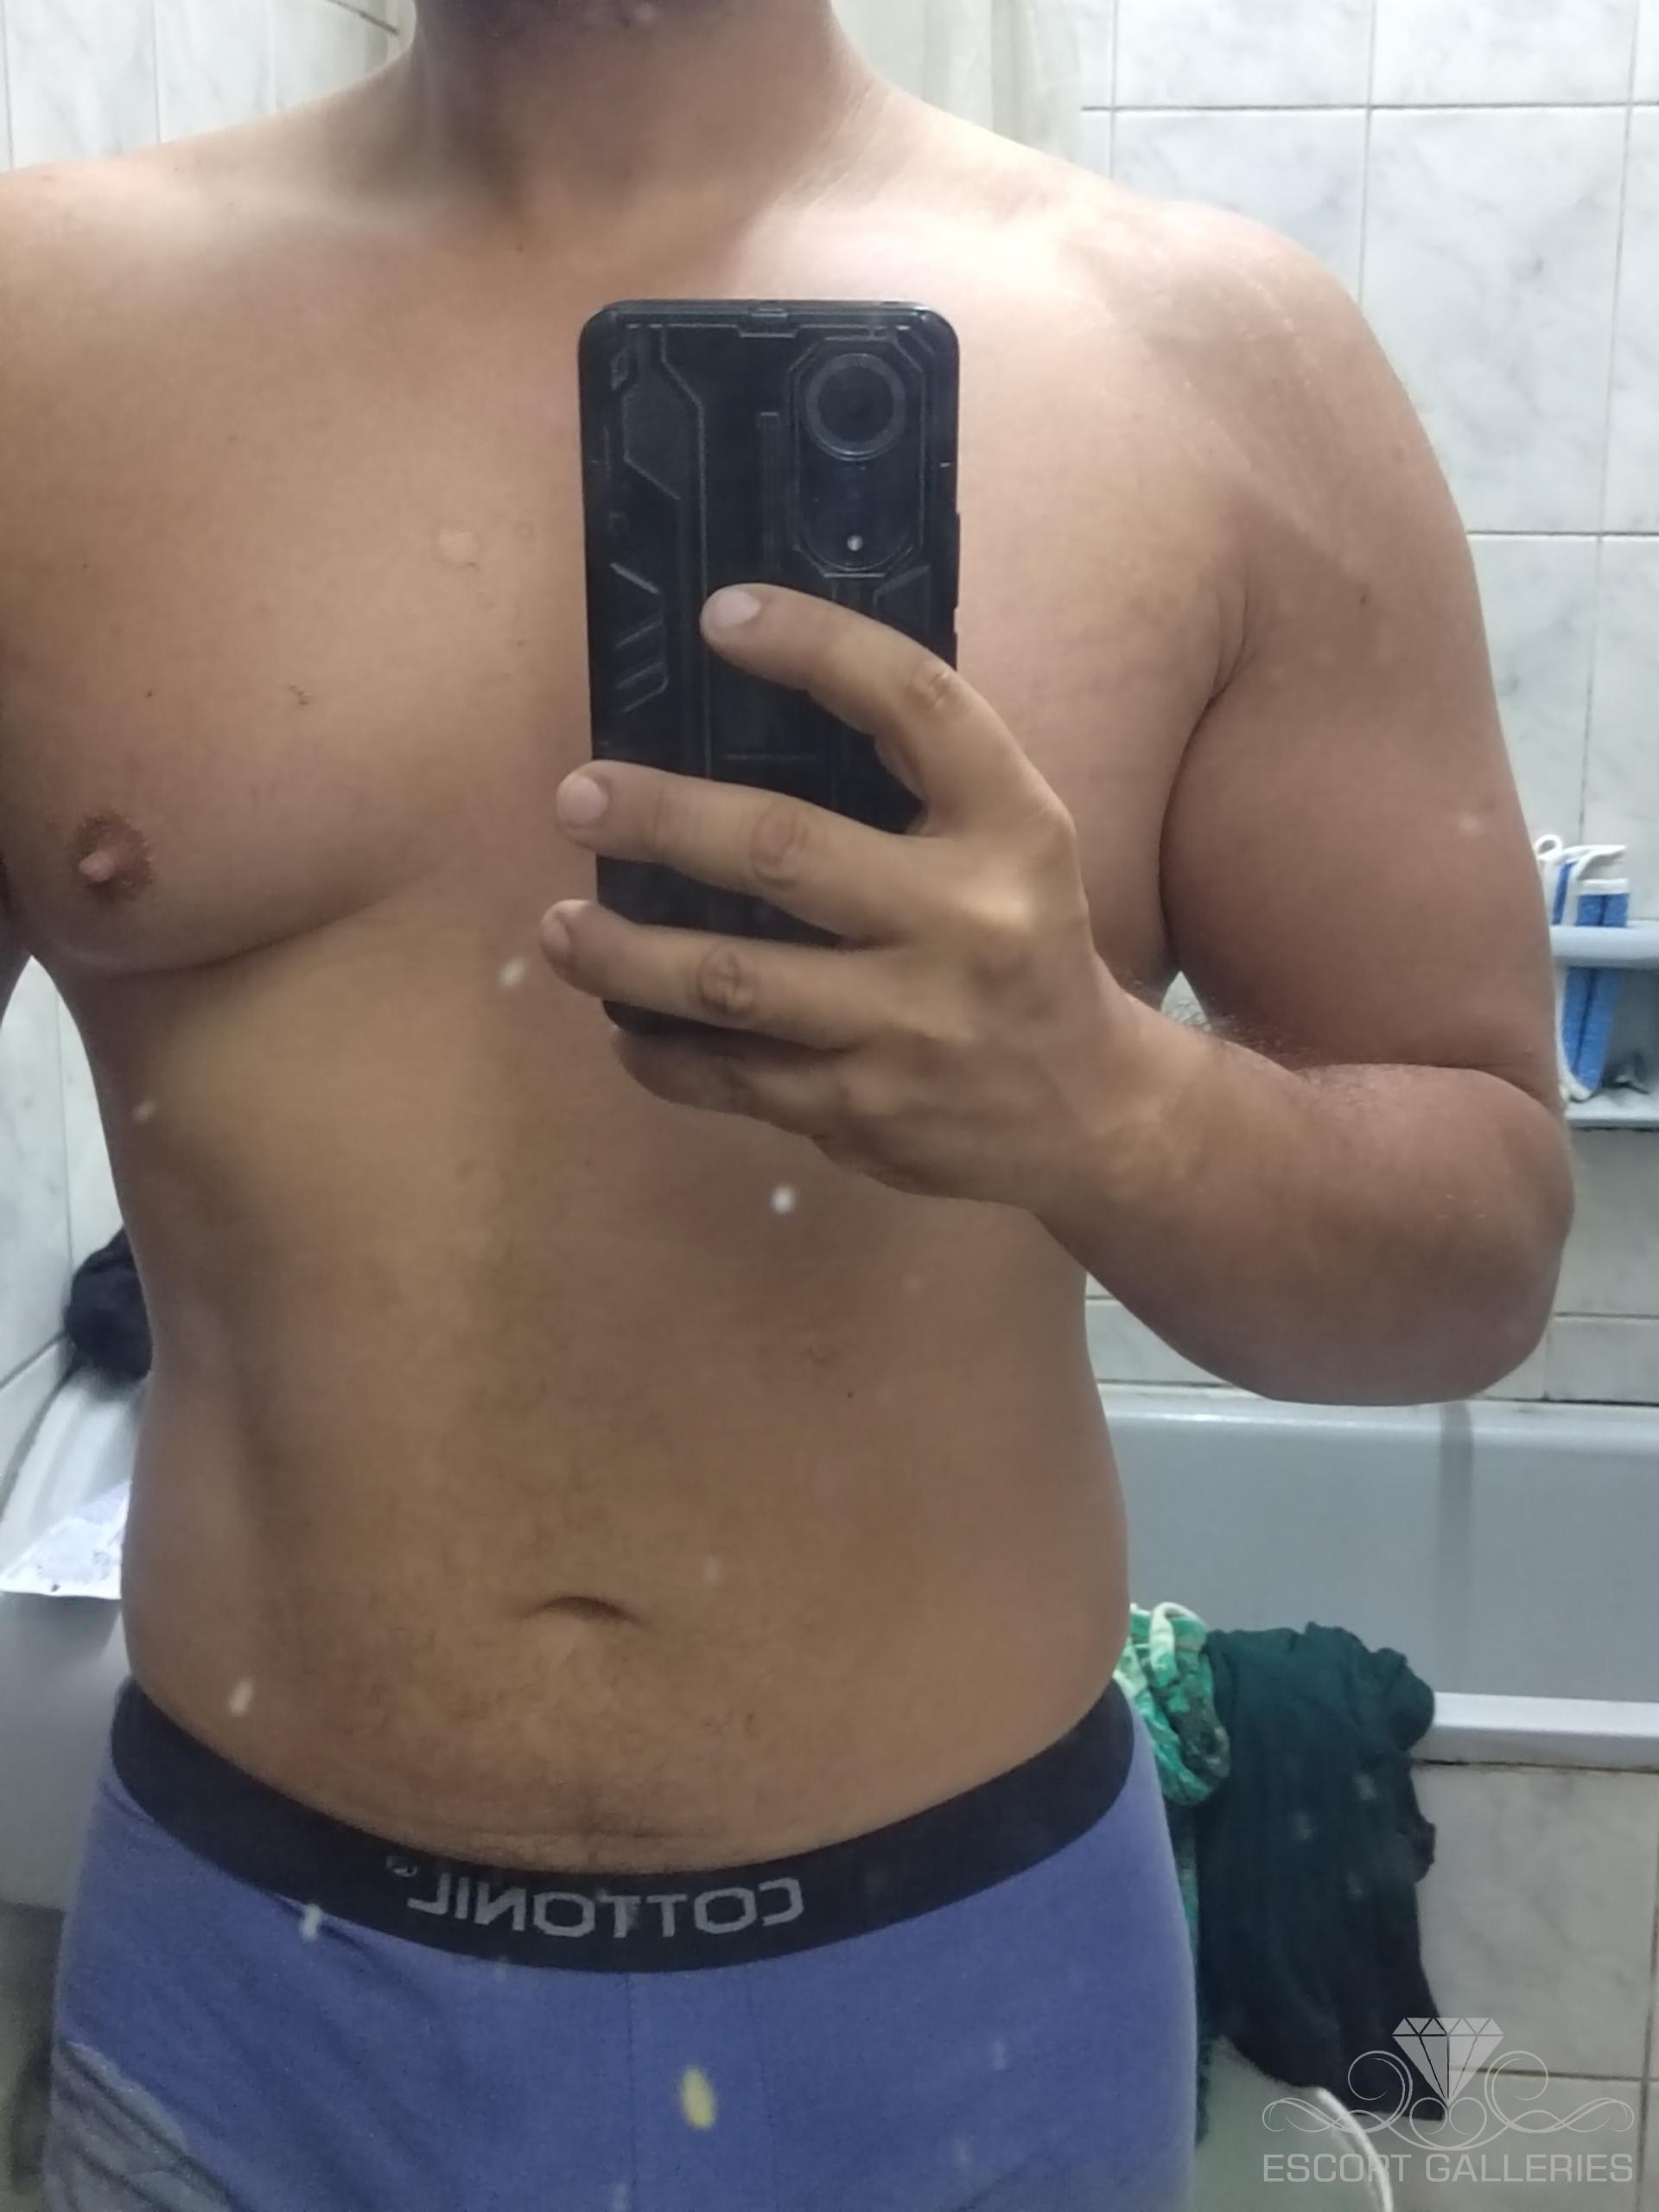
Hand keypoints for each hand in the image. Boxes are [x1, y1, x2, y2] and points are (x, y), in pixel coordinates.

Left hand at [543, 585, 1155, 1214]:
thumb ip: (920, 776)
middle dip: (663, 820)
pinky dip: (662, 1054)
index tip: (720, 616)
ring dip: (626, 954)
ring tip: (561, 929)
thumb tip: (766, 683)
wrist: (1088, 1111)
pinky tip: (624, 1027)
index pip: (915, 706)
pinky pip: (733, 1078)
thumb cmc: (1022, 945)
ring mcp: (909, 1026)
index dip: (817, 647)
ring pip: (734, 982)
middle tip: (577, 799)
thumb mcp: (1013, 843)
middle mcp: (965, 921)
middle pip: (785, 851)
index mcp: (1014, 828)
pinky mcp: (864, 1108)